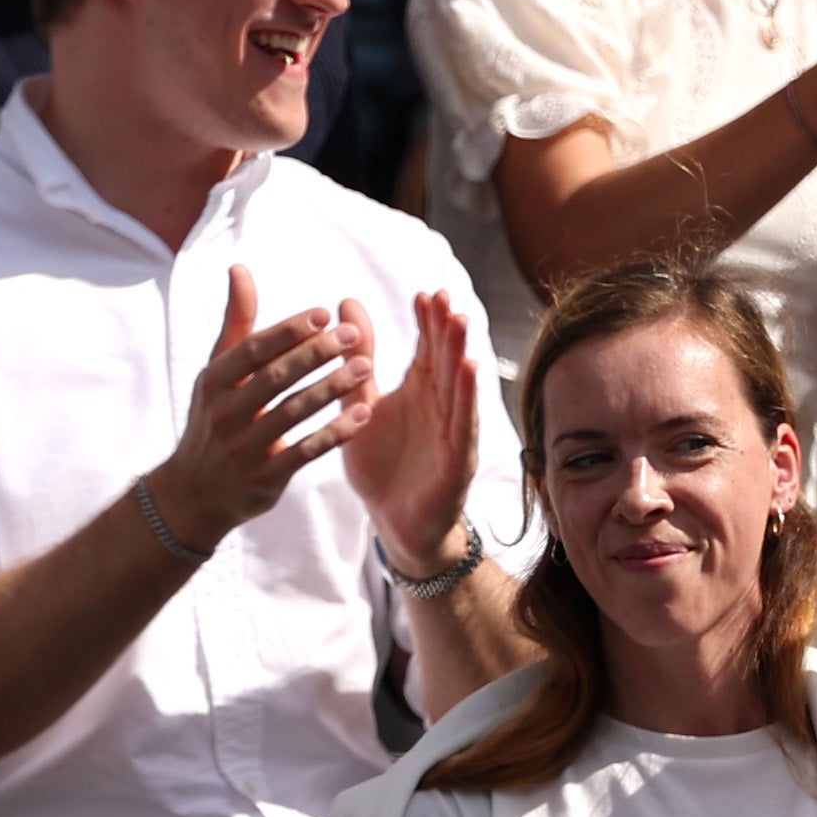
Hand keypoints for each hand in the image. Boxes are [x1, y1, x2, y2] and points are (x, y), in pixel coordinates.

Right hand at [145, 266, 373, 548]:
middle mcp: (225, 412)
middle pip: (275, 377)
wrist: (193, 493)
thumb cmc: (215, 417)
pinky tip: (363, 414)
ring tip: (366, 367)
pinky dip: (335, 433)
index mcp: (214, 381)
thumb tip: (240, 267)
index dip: (289, 331)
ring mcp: (244, 447)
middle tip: (354, 334)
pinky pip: (306, 452)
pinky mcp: (265, 476)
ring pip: (293, 413)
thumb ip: (238, 322)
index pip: (253, 349)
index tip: (324, 313)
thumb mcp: (217, 371)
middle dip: (315, 354)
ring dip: (331, 389)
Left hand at [342, 290, 486, 575]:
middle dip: (445, 328)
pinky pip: (463, 424)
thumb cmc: (383, 466)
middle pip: (444, 360)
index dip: (427, 322)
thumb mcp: (361, 407)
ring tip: (459, 320)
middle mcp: (440, 407)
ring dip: (460, 352)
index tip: (424, 293)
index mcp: (418, 393)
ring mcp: (452, 432)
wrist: (395, 523)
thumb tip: (347, 304)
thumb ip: (358, 362)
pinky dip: (467, 397)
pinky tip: (469, 370)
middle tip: (443, 295)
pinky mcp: (457, 459)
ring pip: (458, 386)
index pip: (426, 349)